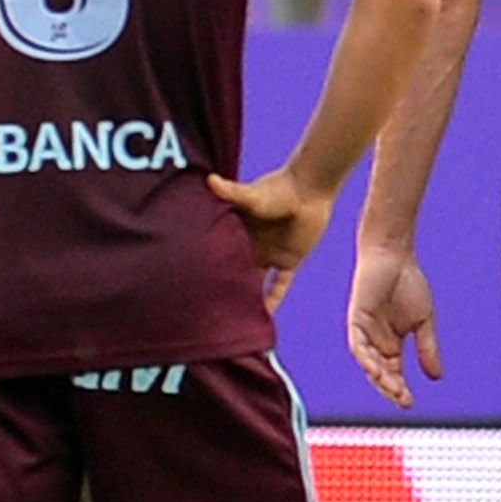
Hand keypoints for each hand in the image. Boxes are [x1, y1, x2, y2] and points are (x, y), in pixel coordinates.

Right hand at [206, 166, 334, 311]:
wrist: (310, 188)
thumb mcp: (250, 195)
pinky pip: (280, 285)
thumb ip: (231, 192)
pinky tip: (265, 319)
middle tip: (204, 310)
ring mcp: (270, 254)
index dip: (207, 267)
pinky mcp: (289, 260)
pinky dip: (274, 301)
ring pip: (255, 283)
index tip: (190, 284)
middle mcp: (251, 245)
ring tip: (230, 321)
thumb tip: (209, 180)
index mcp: (236, 230)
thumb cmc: (278, 188)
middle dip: (223, 288)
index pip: (218, 252)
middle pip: (234, 271)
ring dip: (247, 299)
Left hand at [346, 242, 442, 408]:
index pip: (394, 374)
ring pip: (368, 363)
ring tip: (393, 389)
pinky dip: (366, 358)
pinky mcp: (356, 320)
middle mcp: (376, 342)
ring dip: (379, 378)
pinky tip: (375, 370)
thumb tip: (436, 378)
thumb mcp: (423, 321)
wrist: (394, 256)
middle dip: (390, 389)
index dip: (400, 389)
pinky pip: (358, 345)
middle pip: (380, 374)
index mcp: (392, 345)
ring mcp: (364, 332)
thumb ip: (428, 348)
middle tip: (403, 401)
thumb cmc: (409, 283)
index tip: (410, 404)